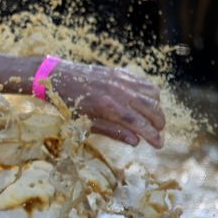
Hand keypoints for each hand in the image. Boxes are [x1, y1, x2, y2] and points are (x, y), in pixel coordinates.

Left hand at [46, 61, 165, 146]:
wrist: (58, 77)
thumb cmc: (70, 103)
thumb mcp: (87, 123)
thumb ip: (113, 131)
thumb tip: (136, 141)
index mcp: (110, 108)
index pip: (140, 124)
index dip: (153, 136)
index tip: (159, 145)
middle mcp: (120, 92)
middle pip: (152, 109)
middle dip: (159, 124)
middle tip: (157, 133)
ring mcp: (122, 81)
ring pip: (153, 95)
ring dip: (157, 109)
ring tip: (153, 119)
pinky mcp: (121, 73)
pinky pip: (145, 83)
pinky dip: (151, 94)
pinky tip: (146, 102)